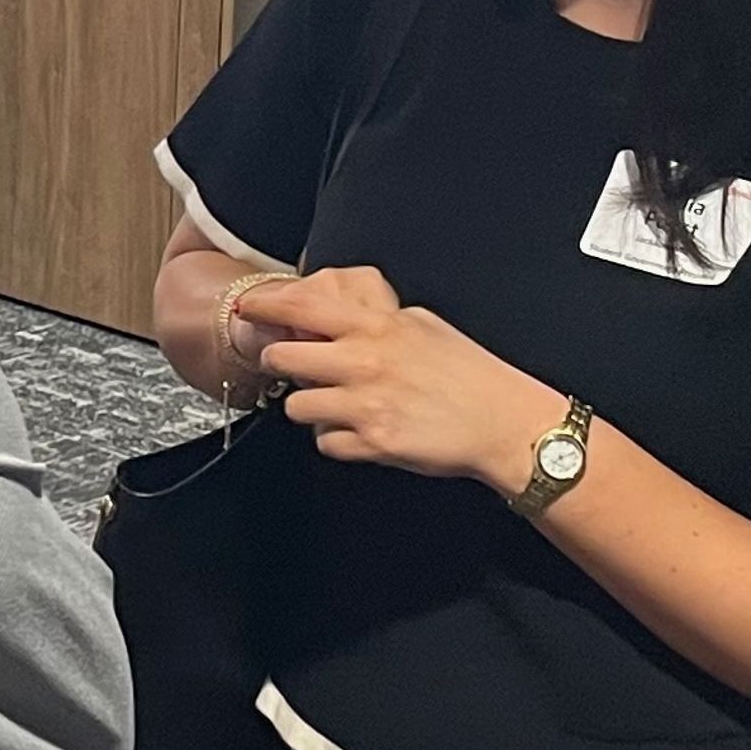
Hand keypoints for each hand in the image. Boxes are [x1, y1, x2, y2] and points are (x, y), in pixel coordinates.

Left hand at [237, 268, 565, 494]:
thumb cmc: (471, 372)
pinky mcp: (372, 443)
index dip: (265, 306)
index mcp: (376, 327)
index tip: (247, 308)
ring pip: (296, 406)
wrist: (503, 423)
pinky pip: (324, 443)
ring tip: (336, 406)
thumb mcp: (424, 325)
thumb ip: (379, 320)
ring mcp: (364, 404)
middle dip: (282, 364)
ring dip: (309, 407)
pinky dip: (335, 440)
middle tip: (296, 368)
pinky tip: (358, 432)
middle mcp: (363, 362)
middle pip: (282, 359)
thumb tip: (345, 317)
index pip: (302, 307)